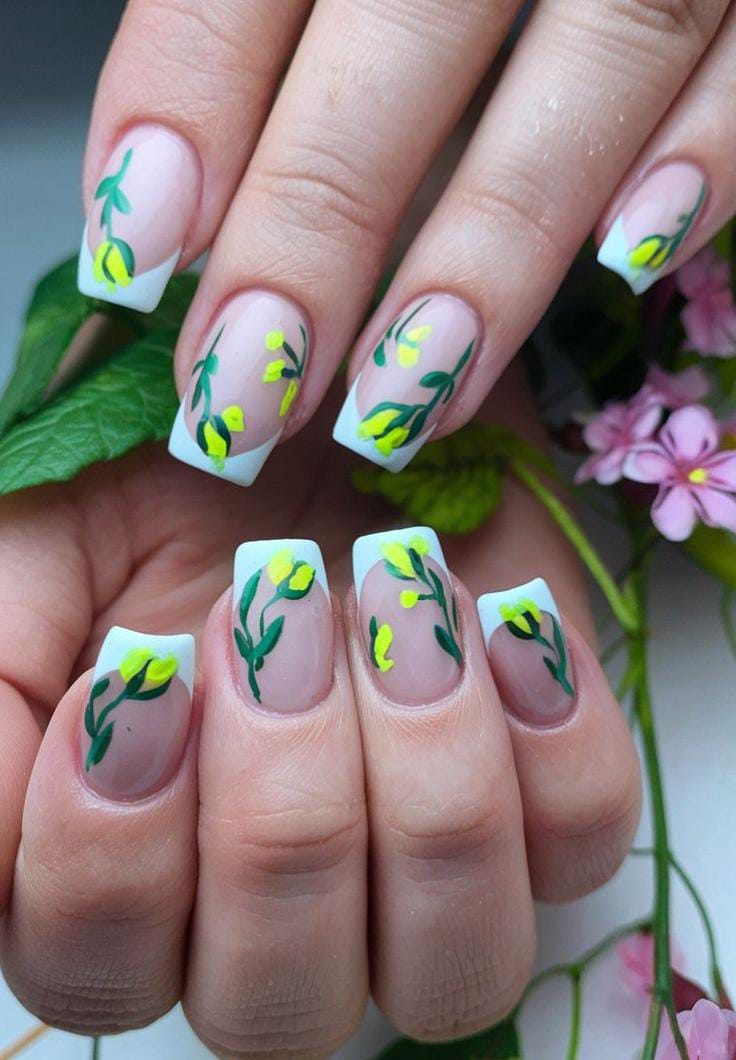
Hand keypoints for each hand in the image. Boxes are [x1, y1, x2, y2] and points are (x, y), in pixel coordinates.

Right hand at [0, 374, 639, 1059]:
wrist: (306, 390)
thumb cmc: (158, 483)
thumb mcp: (36, 568)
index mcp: (130, 877)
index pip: (102, 971)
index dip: (114, 851)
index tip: (141, 665)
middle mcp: (281, 915)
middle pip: (281, 1002)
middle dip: (279, 808)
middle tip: (276, 605)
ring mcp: (426, 875)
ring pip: (455, 964)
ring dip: (424, 782)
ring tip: (392, 598)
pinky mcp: (546, 796)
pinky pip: (582, 840)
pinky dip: (550, 731)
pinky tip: (498, 609)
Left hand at [77, 0, 735, 488]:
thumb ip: (256, 24)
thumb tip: (172, 196)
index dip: (185, 111)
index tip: (133, 262)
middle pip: (400, 36)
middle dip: (314, 230)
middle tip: (245, 394)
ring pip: (593, 60)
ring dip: (489, 251)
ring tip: (398, 404)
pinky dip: (702, 161)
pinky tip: (630, 263)